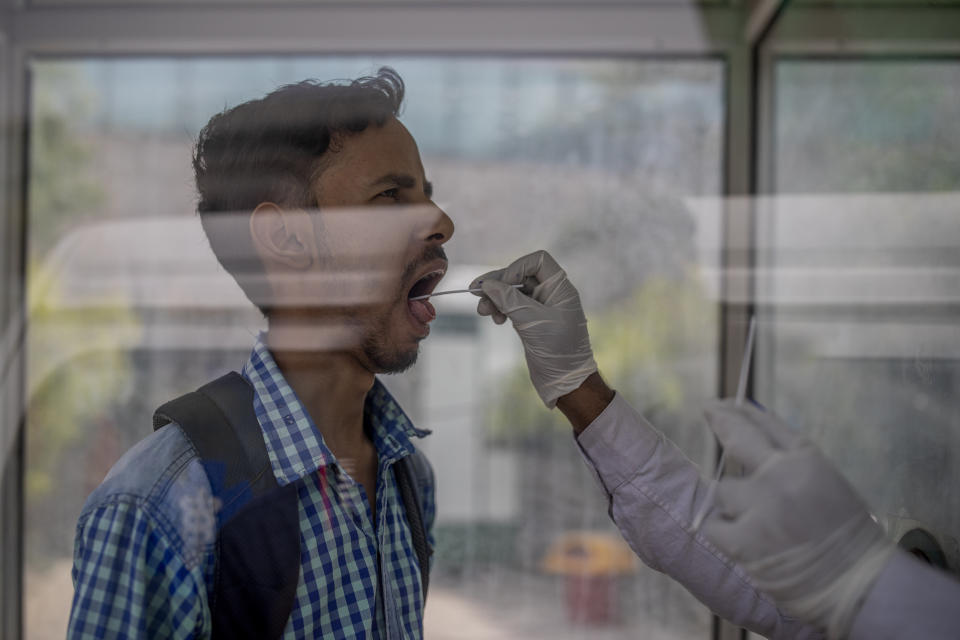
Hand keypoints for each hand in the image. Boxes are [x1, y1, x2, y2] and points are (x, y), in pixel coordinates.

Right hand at [471, 250, 597, 407]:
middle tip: (475, 293)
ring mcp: (542, 307)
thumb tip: (488, 284)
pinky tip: (496, 319)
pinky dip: (501, 309)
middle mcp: (552, 294)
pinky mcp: (533, 320)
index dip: (515, 268)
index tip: (500, 285)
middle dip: (498, 284)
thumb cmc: (557, 350)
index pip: (537, 261)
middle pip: (521, 275)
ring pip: (513, 291)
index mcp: (560, 288)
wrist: (566, 382)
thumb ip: (509, 299)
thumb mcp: (531, 321)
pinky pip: (513, 305)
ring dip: (496, 298)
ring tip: (483, 312)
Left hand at [702, 401, 894, 637]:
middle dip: (720, 420)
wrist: (859, 584)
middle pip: (738, 436)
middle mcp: (780, 475)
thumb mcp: (826, 483)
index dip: (742, 411)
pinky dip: (723, 531)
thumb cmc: (847, 536)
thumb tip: (754, 441)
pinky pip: (714, 524)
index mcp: (806, 459)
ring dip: (734, 504)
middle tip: (709, 410)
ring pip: (724, 489)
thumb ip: (790, 462)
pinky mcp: (743, 538)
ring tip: (760, 525)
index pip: (765, 424)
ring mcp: (760, 506)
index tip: (723, 404)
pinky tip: (743, 540)